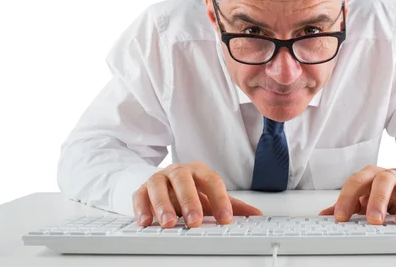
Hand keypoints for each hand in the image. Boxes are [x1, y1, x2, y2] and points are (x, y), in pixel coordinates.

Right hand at [132, 161, 261, 227]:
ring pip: (159, 186)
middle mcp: (178, 171)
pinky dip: (142, 208)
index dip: (220, 199)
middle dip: (189, 201)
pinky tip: (146, 221)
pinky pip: (139, 195)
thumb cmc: (191, 190)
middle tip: (194, 220)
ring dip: (163, 205)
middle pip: (184, 180)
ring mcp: (159, 178)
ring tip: (170, 223)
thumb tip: (256, 214)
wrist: (165, 183)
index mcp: (199, 171)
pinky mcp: (142, 188)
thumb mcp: (210, 197)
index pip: (212, 181)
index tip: (225, 219)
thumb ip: (231, 205)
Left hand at [319, 166, 395, 224]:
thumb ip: (347, 204)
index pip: (355, 183)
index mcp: (370, 176)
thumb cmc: (380, 191)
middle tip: (374, 219)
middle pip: (382, 182)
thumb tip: (324, 215)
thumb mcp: (362, 196)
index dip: (347, 199)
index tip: (341, 217)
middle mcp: (389, 177)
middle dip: (377, 200)